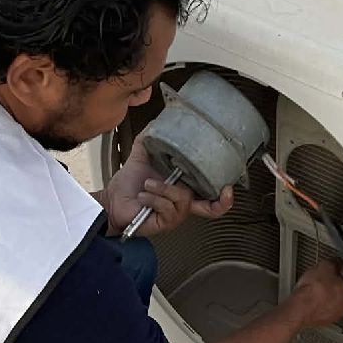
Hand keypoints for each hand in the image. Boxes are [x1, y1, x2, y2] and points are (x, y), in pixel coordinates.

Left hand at [103, 138, 232, 235]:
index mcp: (183, 187)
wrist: (113, 200)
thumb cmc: (129, 184)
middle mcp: (183, 203)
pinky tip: (144, 195)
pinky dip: (153, 198)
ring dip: (163, 188)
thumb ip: (150, 137)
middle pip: (211, 208)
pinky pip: (167, 207)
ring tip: (148, 184)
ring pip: (183, 198)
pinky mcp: (164, 223)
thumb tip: (156, 120)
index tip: (229, 186)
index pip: (210, 195)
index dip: (224, 196)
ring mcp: (175, 215)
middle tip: (226, 190)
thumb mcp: (142, 155)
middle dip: (221, 202)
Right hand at [290, 261, 342, 328]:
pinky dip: (318, 304)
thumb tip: (335, 262)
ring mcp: (334, 315)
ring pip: (333, 302)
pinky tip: (310, 298)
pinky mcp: (323, 321)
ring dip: (326, 296)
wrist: (300, 307)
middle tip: (325, 279)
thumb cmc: (314, 291)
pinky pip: (322, 309)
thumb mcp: (325, 266)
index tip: (337, 270)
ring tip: (316, 289)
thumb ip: (334, 263)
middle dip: (335, 286)